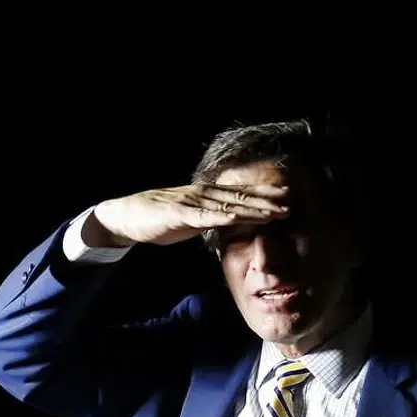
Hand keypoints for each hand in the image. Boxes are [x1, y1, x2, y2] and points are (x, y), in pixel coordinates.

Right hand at [85, 182, 288, 247]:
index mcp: (206, 196)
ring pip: (227, 206)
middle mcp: (202, 195)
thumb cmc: (160, 219)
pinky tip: (237, 218)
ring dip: (251, 209)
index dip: (263, 193)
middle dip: (265, 201)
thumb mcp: (192, 219)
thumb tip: (231, 222)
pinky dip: (221, 217)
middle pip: (239, 198)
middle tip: (289, 204)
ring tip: (273, 212)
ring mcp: (192, 203)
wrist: (127, 216)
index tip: (285, 195)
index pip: (240, 193)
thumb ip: (212, 219)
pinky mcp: (179, 214)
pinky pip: (203, 216)